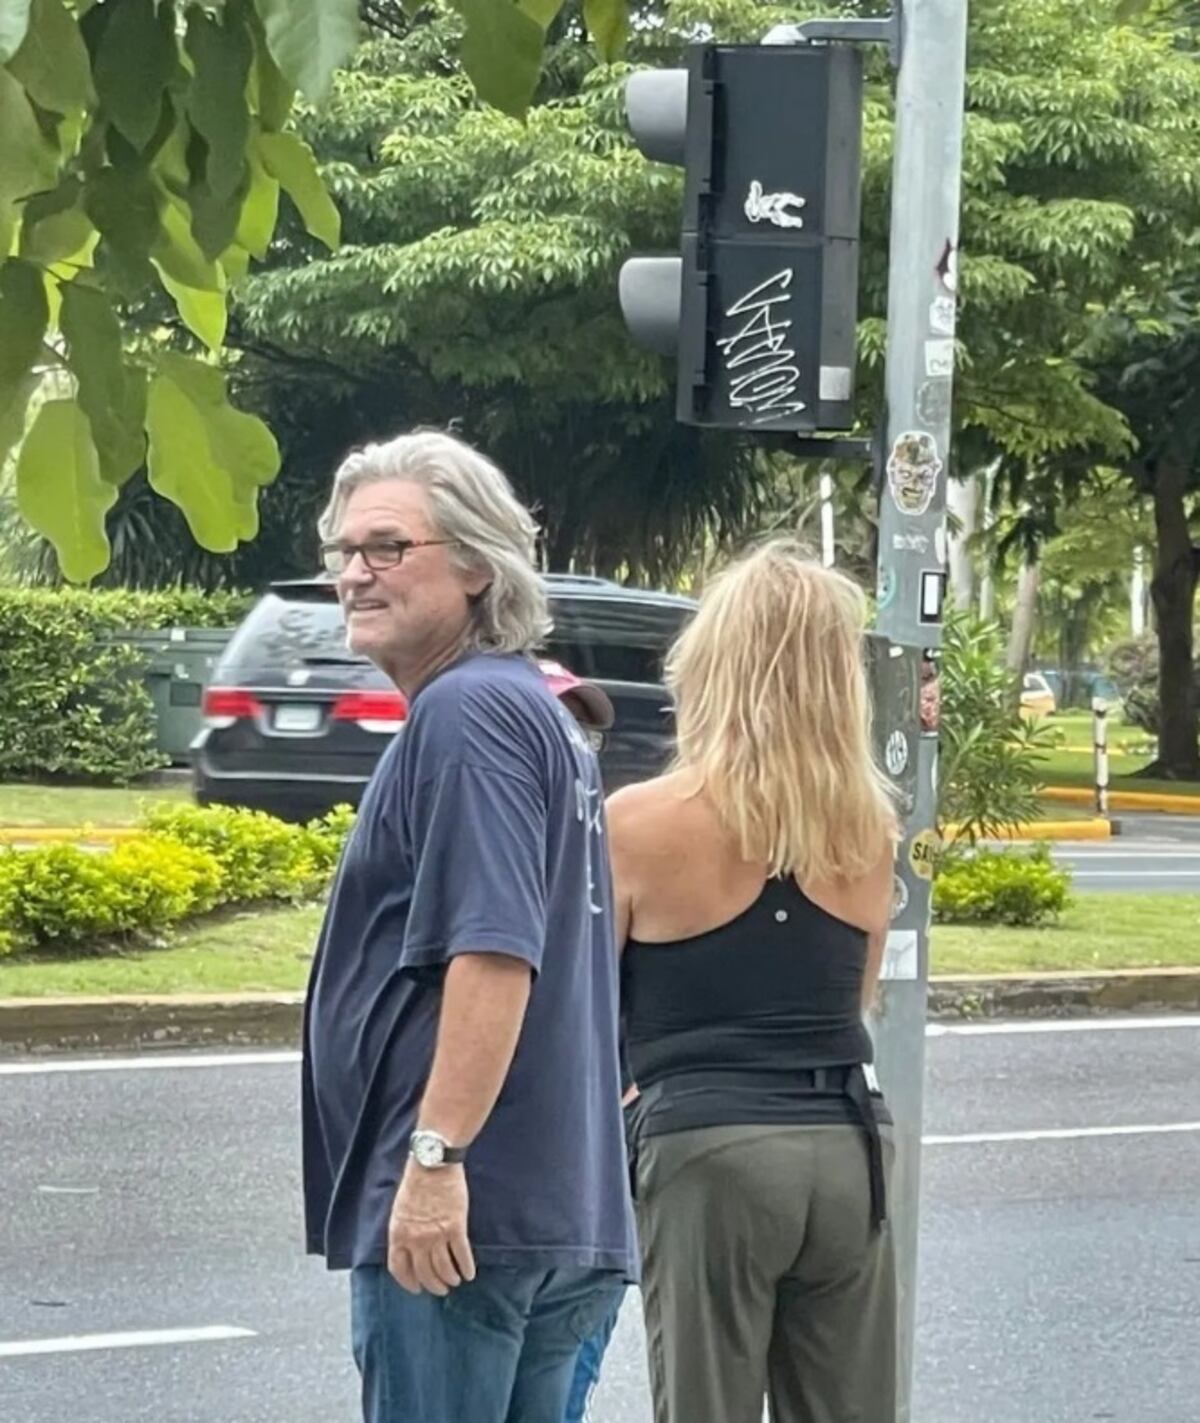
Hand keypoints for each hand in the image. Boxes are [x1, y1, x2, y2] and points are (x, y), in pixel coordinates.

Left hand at [387, 1162, 475, 1295]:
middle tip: (441, 1289)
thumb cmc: (416, 1183)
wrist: (433, 1164)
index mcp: (398, 1235)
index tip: (417, 1289)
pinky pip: (462, 1255)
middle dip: (433, 1285)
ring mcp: (436, 1235)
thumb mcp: (400, 1211)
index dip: (409, 1283)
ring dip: (450, 1278)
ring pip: (444, 1269)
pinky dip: (466, 1268)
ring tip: (454, 1281)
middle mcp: (416, 1240)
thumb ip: (403, 1233)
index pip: (400, 1269)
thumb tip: (409, 1251)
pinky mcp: (456, 1228)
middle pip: (424, 1273)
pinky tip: (469, 1274)